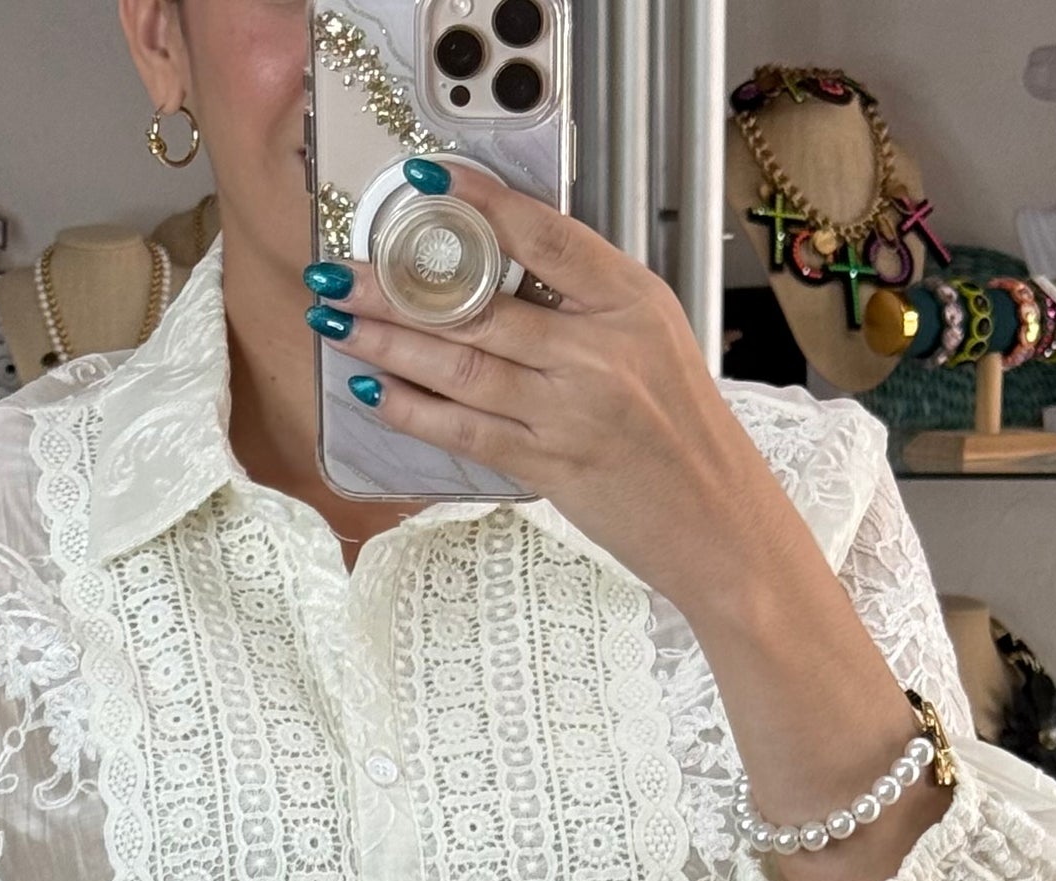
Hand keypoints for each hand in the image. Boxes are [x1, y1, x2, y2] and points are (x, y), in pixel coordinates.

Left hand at [320, 156, 727, 591]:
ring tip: (336, 322)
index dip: (480, 205)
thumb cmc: (684, 434)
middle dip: (394, 286)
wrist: (719, 523)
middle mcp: (600, 350)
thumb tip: (506, 276)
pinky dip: (414, 410)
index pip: (544, 235)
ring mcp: (572, 410)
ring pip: (461, 365)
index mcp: (630, 302)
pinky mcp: (552, 466)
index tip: (427, 183)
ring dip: (388, 342)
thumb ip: (589, 305)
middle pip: (479, 305)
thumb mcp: (653, 342)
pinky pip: (466, 431)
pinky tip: (375, 392)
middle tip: (337, 271)